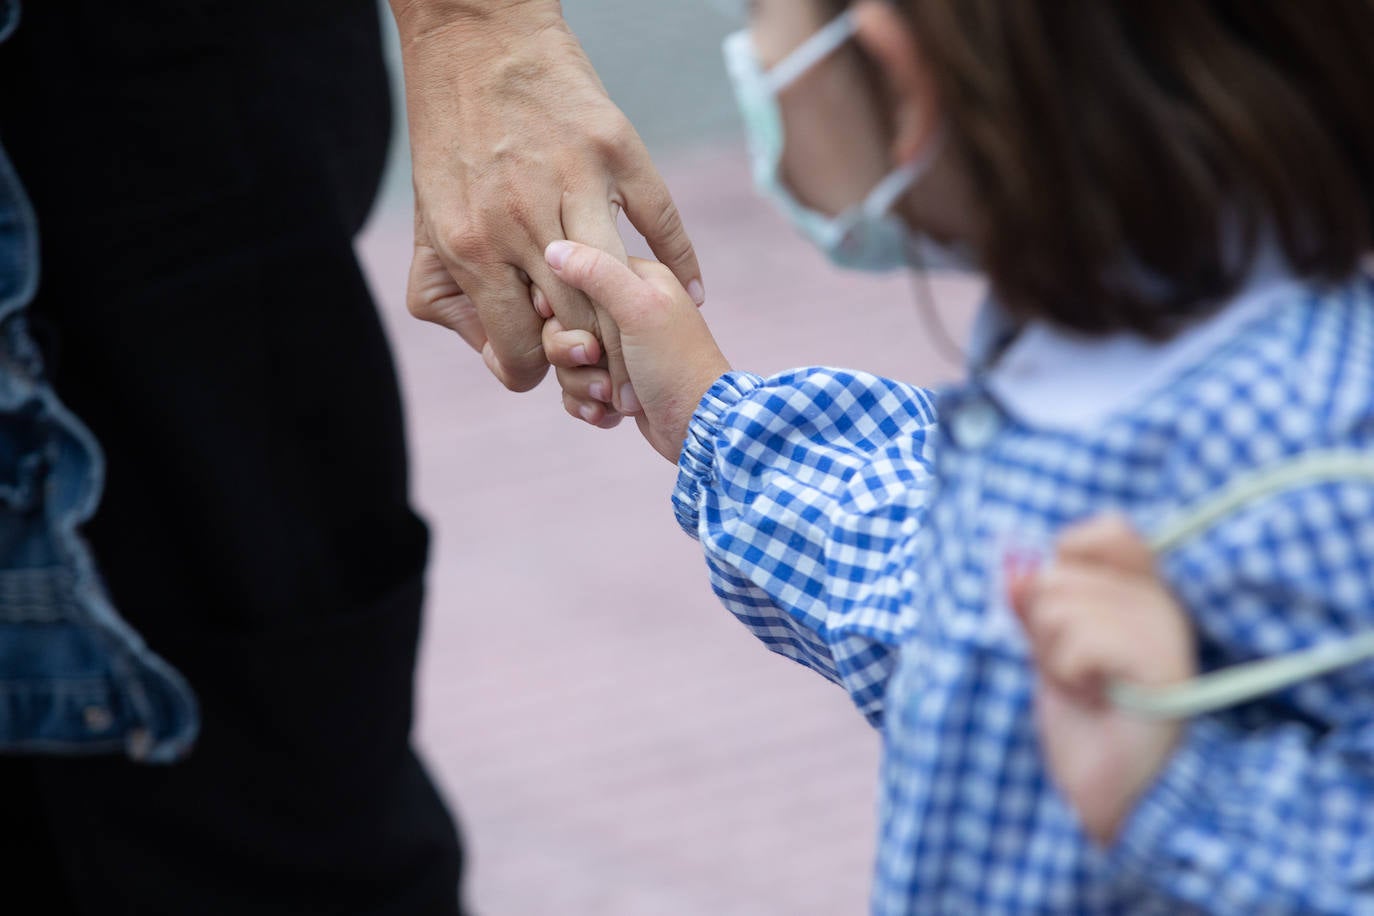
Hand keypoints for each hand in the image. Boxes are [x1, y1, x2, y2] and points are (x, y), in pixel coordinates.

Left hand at [392, 1, 703, 404]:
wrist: (474, 37)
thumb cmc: (448, 140)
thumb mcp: (427, 224)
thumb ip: (449, 299)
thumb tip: (497, 357)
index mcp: (469, 246)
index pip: (519, 352)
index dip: (537, 374)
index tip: (552, 367)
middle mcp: (521, 221)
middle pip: (576, 329)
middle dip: (594, 369)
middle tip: (608, 379)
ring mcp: (575, 183)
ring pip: (619, 289)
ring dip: (635, 334)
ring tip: (644, 353)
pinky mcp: (617, 150)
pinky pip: (662, 222)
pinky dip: (682, 264)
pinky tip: (690, 292)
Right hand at [542, 241, 729, 461]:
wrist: (700, 426)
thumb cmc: (675, 364)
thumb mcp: (639, 309)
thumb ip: (597, 273)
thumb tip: (554, 248)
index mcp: (636, 280)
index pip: (573, 277)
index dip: (563, 307)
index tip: (574, 326)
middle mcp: (627, 311)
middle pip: (563, 323)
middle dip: (572, 353)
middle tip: (594, 361)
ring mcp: (619, 349)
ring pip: (567, 360)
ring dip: (582, 384)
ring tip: (611, 397)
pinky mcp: (615, 383)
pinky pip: (576, 388)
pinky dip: (586, 403)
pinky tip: (608, 413)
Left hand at [1008, 515, 1196, 844]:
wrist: (1110, 794)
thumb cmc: (1082, 724)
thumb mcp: (1049, 651)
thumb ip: (1034, 604)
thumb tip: (1015, 568)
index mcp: (1144, 592)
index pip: (1108, 530)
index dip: (1066, 560)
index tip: (1062, 615)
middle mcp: (1163, 603)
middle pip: (1059, 573)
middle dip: (1042, 629)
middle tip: (1073, 673)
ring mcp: (1167, 631)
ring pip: (1060, 606)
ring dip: (1052, 657)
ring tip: (1084, 690)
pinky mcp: (1162, 663)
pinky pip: (1079, 642)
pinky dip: (1067, 676)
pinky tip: (1094, 700)